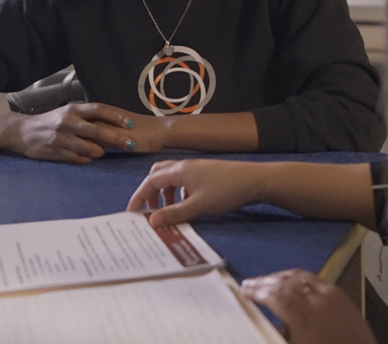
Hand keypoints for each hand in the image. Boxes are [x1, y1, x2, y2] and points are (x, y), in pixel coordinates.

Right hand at [7, 102, 136, 163]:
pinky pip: (78, 158)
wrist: (23, 132)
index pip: (99, 110)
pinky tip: (89, 157)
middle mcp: (68, 122)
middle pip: (98, 131)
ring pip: (89, 148)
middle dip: (117, 139)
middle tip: (132, 145)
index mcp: (73, 110)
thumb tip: (115, 121)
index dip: (116, 116)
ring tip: (103, 151)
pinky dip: (87, 159)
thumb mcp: (68, 113)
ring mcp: (61, 138)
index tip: (131, 124)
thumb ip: (88, 116)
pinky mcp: (56, 152)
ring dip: (100, 151)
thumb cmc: (51, 122)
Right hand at [126, 159, 260, 225]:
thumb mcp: (198, 206)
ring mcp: (197, 169)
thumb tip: (151, 221)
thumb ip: (174, 214)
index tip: (132, 212)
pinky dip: (178, 192)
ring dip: (165, 194)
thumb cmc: (227, 191)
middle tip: (150, 211)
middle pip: (158, 174)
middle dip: (150, 192)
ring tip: (168, 212)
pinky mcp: (206, 174)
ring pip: (171, 178)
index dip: (139, 196)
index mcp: (180, 170)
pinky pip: (184, 181)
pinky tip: (187, 205)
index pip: (150, 181)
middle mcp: (185, 166)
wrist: (255, 180)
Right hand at [240, 270, 376, 343]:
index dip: (257, 292)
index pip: (276, 297)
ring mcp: (330, 294)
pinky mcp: (340, 293)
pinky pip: (314, 279)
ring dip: (280, 277)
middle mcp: (316, 302)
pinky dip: (298, 278)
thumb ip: (284, 331)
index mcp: (304, 320)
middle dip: (264, 282)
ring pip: (299, 277)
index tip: (243, 291)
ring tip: (265, 280)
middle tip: (248, 283)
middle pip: (285, 284)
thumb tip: (273, 319)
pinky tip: (290, 281)